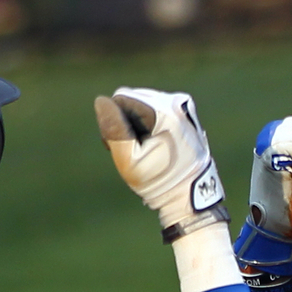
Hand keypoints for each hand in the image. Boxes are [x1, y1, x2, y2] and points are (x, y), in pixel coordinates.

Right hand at [94, 88, 226, 237]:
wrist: (190, 193)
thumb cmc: (158, 180)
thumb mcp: (129, 160)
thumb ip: (114, 130)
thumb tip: (100, 101)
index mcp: (163, 111)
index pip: (120, 99)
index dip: (115, 123)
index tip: (128, 147)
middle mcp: (175, 101)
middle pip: (131, 97)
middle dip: (126, 121)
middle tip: (138, 149)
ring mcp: (182, 103)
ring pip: (141, 101)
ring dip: (137, 121)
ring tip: (148, 147)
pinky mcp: (184, 109)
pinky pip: (154, 106)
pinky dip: (149, 121)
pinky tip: (155, 141)